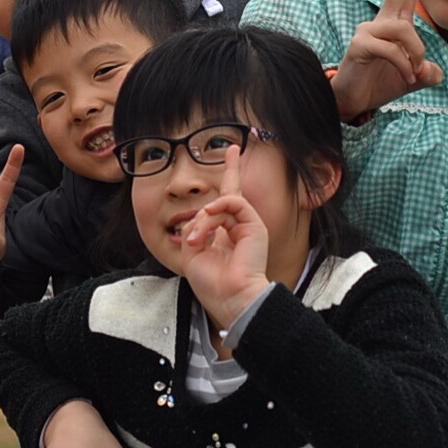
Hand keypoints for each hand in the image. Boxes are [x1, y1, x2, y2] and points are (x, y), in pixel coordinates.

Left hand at [176, 153, 272, 331]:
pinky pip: (234, 204)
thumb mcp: (192, 254)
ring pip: (222, 204)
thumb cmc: (213, 284)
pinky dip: (217, 209)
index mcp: (224, 236)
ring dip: (203, 220)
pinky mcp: (254, 226)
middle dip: (232, 169)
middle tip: (232, 150)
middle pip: (232, 193)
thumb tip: (201, 215)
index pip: (223, 207)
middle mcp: (237, 228)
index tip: (228, 162)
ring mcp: (247, 226)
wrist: (231, 298)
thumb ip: (195, 229)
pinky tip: (208, 220)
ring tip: (196, 239)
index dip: (224, 187)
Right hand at [334, 0, 444, 119]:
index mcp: (393, 24)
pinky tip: (406, 77)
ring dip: (416, 52)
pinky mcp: (359, 45)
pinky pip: (391, 49)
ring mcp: (367, 31)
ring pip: (404, 30)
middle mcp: (379, 22)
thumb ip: (427, 74)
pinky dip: (404, 65)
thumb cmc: (379, 84)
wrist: (352, 102)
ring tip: (414, 71)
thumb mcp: (412, 80)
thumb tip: (435, 72)